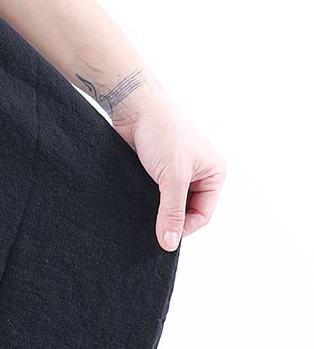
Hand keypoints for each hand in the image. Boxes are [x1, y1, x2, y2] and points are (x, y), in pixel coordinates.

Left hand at [107, 75, 226, 251]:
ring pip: (168, 202)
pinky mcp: (155, 167)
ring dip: (155, 209)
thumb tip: (170, 243)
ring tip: (141, 212)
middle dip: (170, 219)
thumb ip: (171, 212)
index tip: (162, 237)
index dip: (184, 228)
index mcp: (214, 173)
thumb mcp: (172, 177)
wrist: (134, 105)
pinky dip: (145, 200)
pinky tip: (134, 202)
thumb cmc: (162, 132)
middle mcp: (198, 172)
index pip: (203, 214)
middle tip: (149, 227)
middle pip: (186, 210)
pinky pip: (154, 192)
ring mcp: (176, 170)